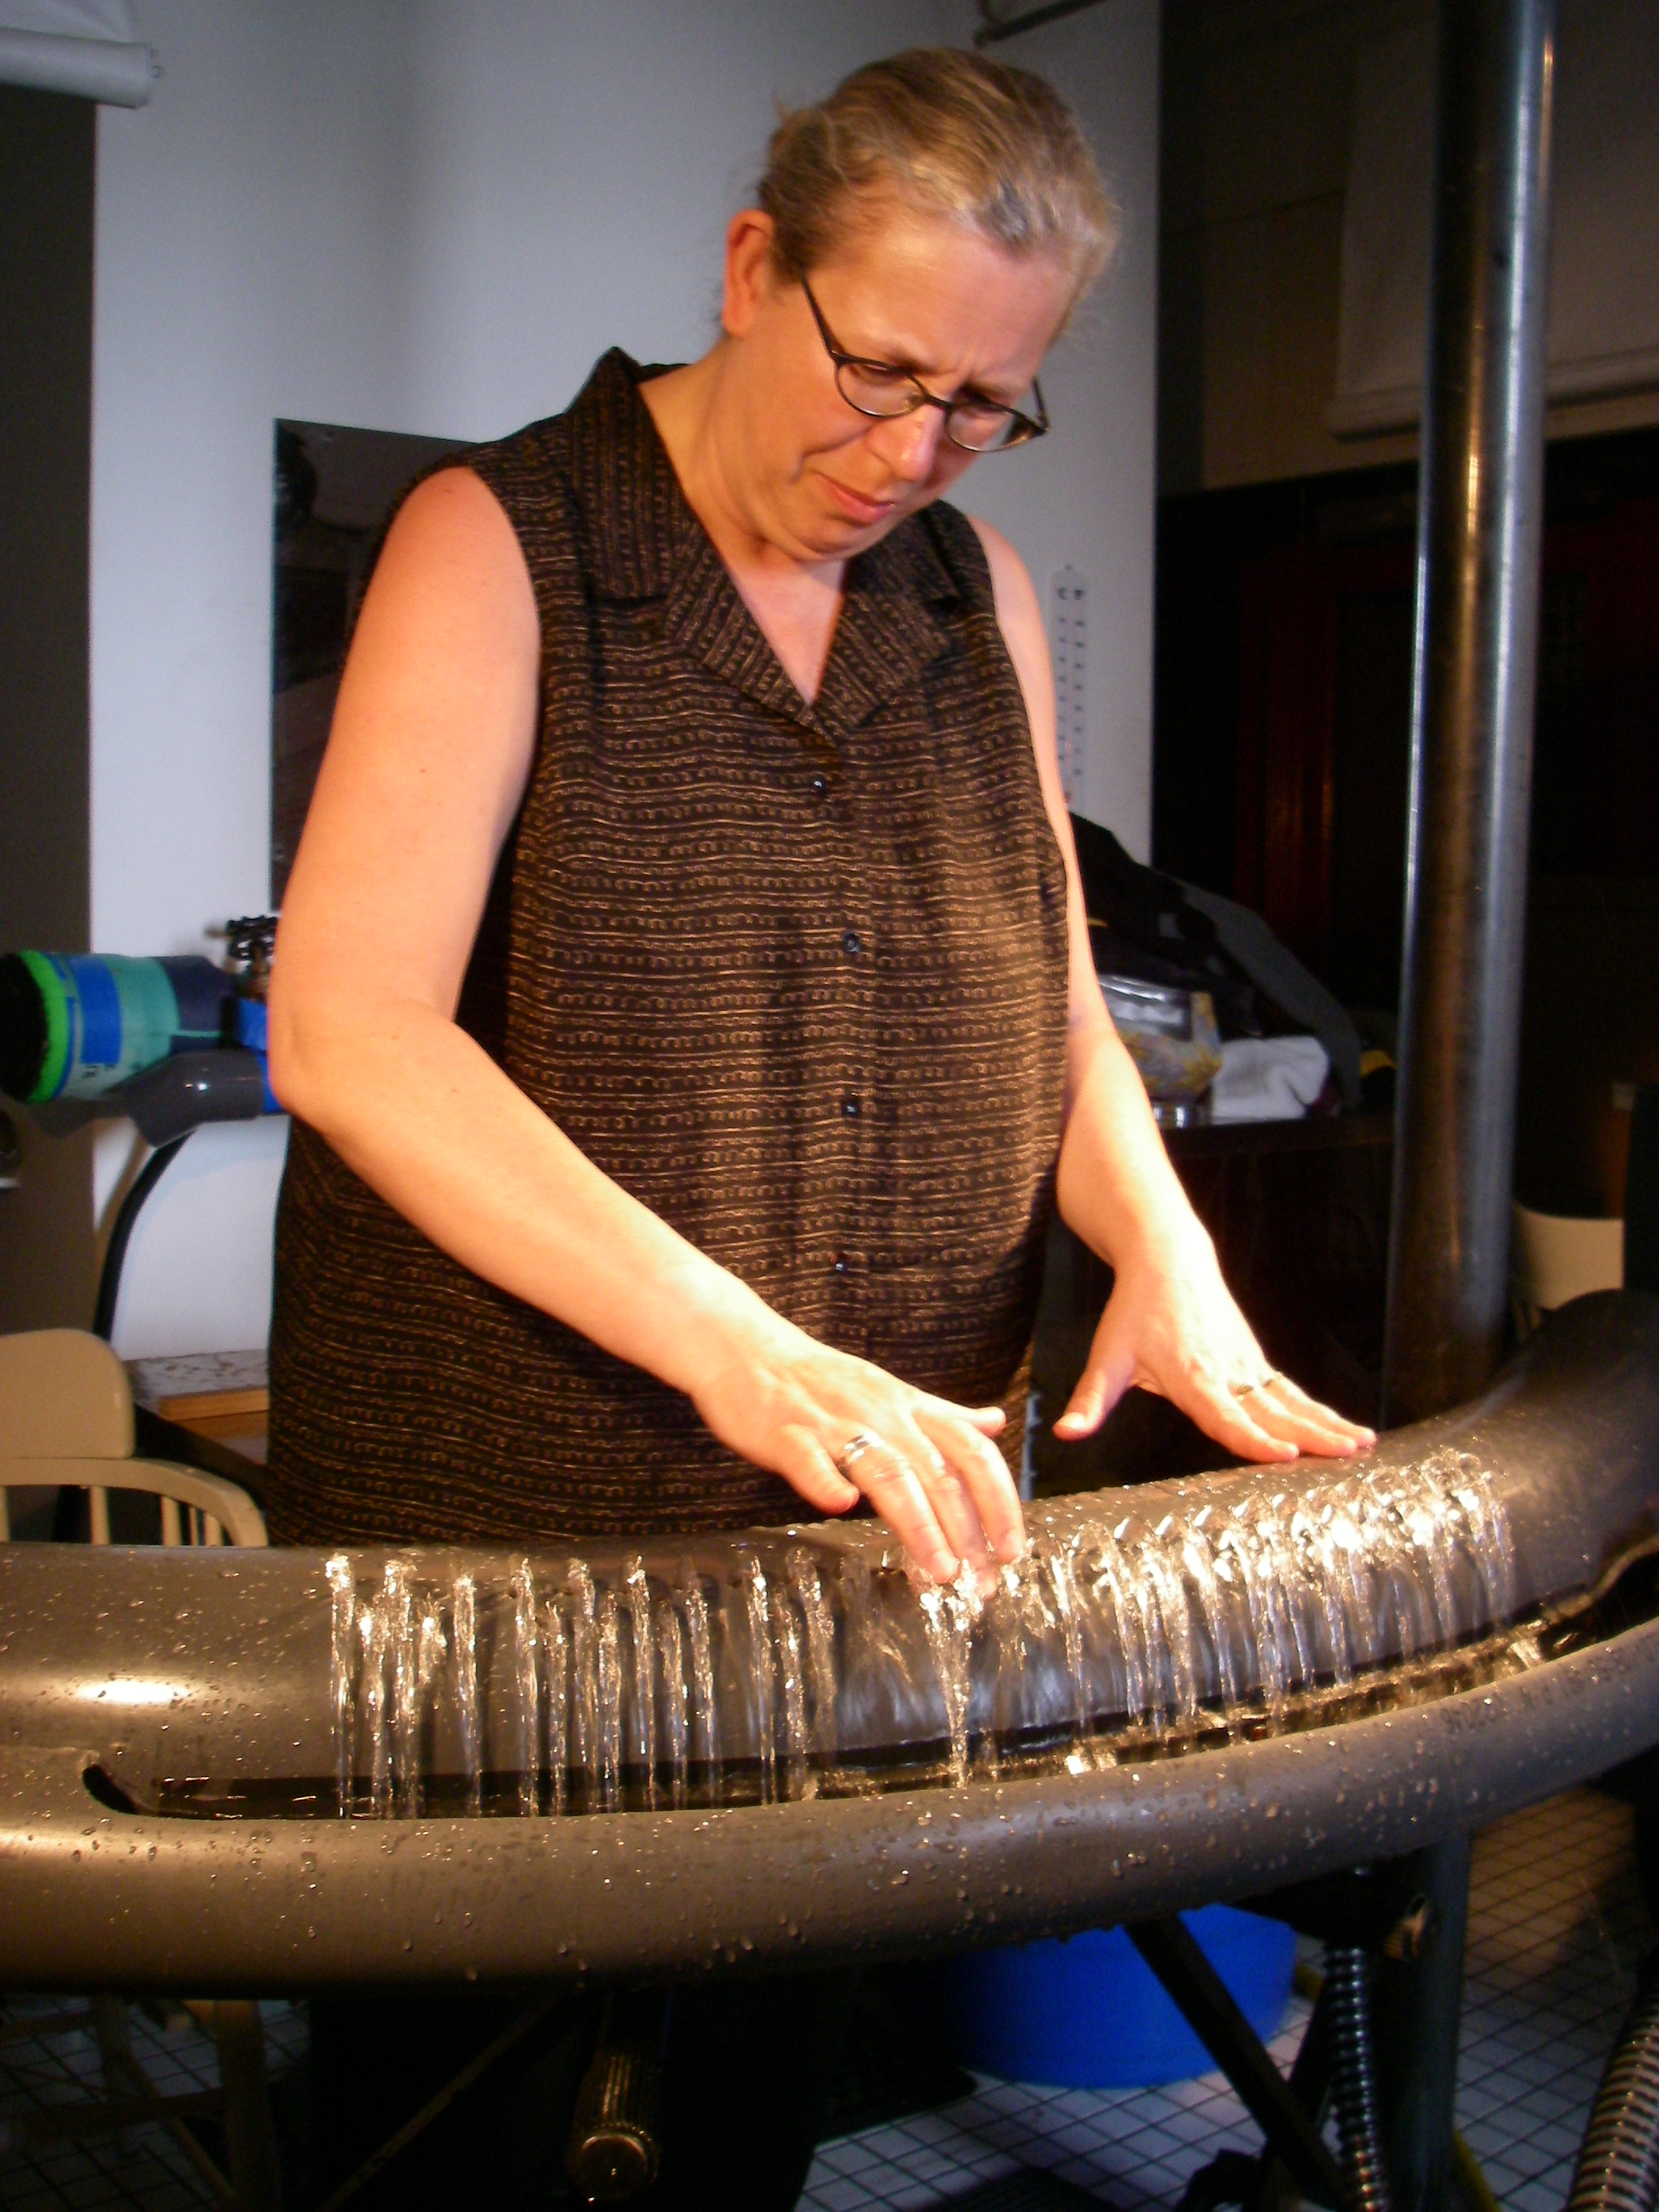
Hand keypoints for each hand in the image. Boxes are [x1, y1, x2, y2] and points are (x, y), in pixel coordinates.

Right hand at [688, 1309, 1025, 1583]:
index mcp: (907, 1407)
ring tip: (939, 1570)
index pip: (971, 1451)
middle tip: (981, 1580)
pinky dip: (825, 1481)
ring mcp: (832, 1423)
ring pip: (886, 1471)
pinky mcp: (786, 1432)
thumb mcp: (891, 1390)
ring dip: (919, 1523)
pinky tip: (841, 1507)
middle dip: (967, 1530)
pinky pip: (808, 1458)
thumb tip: (994, 1424)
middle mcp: (880, 1414)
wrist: (745, 1347)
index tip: (1013, 1547)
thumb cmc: (819, 1379)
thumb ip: (944, 1414)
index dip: (999, 1500)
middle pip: (937, 1471)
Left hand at [1052, 1222, 1375, 1464]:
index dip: (1254, 1438)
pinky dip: (1319, 1411)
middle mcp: (1227, 1373)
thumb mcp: (1106, 1356)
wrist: (1167, 1258)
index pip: (1226, 1415)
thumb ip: (1090, 1400)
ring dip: (1328, 1424)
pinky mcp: (1255, 1361)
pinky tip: (1346, 1431)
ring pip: (1291, 1401)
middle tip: (1347, 1456)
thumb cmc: (1135, 1311)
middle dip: (1313, 1436)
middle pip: (1273, 1411)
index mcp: (1192, 1376)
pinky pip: (1291, 1392)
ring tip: (1362, 1445)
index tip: (1284, 1455)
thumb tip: (1065, 1434)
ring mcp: (1247, 1366)